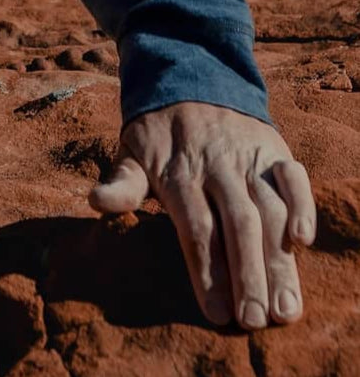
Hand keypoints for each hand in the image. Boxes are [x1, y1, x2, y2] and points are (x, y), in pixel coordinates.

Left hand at [90, 101, 315, 328]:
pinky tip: (302, 241)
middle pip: (235, 224)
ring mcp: (246, 156)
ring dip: (279, 258)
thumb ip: (121, 182)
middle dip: (246, 275)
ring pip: (268, 210)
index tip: (216, 313)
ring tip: (284, 306)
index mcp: (176, 171)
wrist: (189, 76)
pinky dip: (302, 206)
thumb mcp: (131, 151)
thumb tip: (94, 202)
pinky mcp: (273, 148)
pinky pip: (293, 177)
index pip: (195, 227)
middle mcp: (215, 164)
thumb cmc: (157, 131)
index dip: (206, 271)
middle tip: (253, 320)